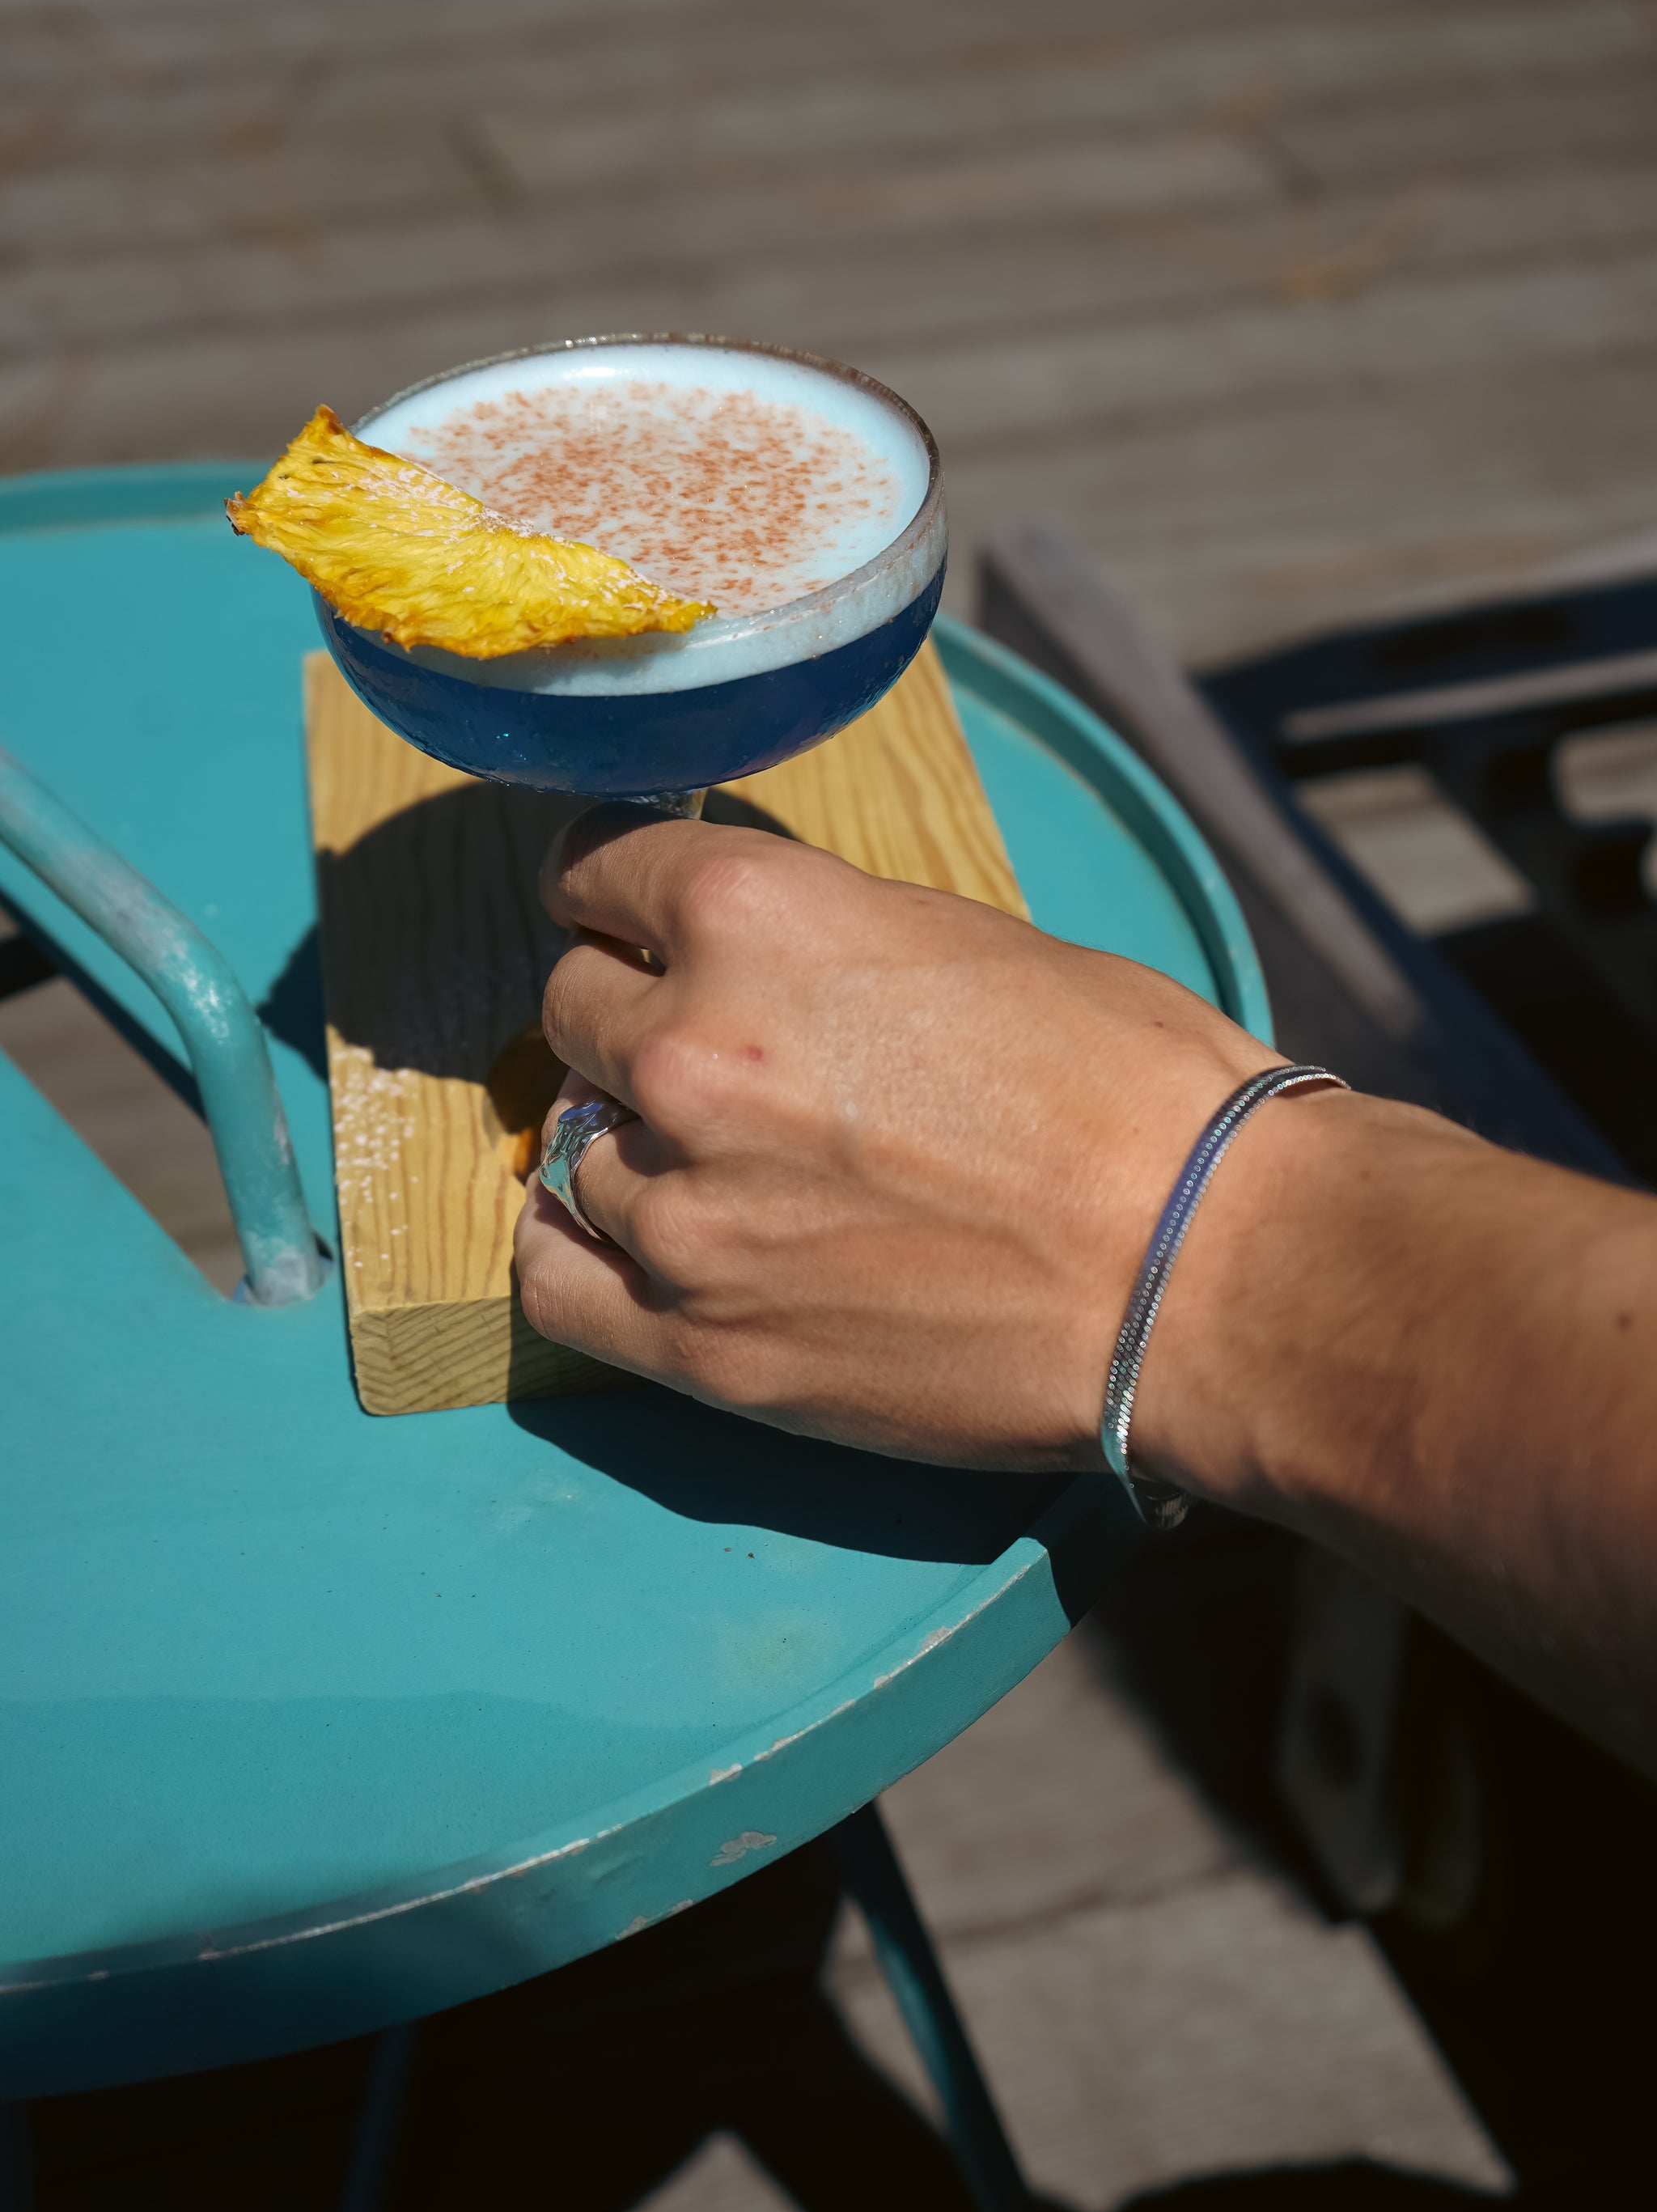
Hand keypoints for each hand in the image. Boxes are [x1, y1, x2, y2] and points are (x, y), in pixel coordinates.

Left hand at [514, 808, 1275, 1467]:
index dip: (614, 895)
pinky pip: (553, 1281)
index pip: (595, 872)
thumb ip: (811, 940)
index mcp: (753, 915)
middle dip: (627, 1016)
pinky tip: (625, 1237)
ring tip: (721, 1160)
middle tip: (708, 1053)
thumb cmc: (1123, 1087)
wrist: (1199, 1265)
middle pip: (568, 1006)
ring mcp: (683, 1207)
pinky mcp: (699, 1339)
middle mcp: (688, 1050)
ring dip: (628, 1139)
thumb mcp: (957, 939)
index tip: (628, 920)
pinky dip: (577, 1248)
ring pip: (567, 1144)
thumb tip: (733, 959)